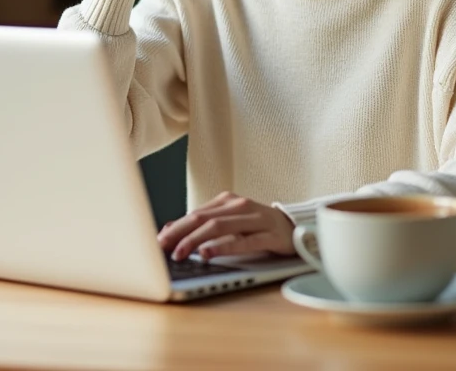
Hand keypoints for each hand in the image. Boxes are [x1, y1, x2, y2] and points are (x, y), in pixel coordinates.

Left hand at [157, 191, 295, 261]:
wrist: (296, 227)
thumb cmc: (259, 226)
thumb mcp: (230, 222)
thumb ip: (204, 223)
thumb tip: (171, 227)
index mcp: (228, 201)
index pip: (195, 214)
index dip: (175, 227)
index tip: (158, 241)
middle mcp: (240, 206)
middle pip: (203, 218)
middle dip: (180, 233)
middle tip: (163, 247)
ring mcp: (256, 219)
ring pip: (220, 227)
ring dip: (196, 240)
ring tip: (181, 252)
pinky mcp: (270, 235)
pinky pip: (244, 241)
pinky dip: (224, 247)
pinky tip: (209, 254)